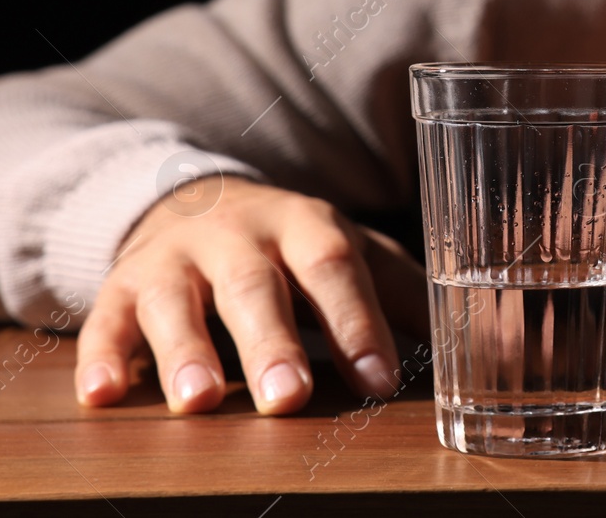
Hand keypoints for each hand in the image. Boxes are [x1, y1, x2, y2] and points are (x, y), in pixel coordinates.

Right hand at [74, 175, 427, 414]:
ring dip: (186, 352)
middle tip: (289, 399)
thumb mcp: (356, 260)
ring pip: (177, 302)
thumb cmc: (299, 250)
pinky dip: (102, 357)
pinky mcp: (120, 287)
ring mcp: (175, 258)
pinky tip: (103, 395)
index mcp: (308, 225)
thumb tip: (503, 350)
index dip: (356, 321)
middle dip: (273, 344)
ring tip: (198, 401)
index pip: (336, 267)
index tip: (377, 379)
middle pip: (255, 287)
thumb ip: (412, 304)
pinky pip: (104, 320)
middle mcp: (239, 235)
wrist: (198, 203)